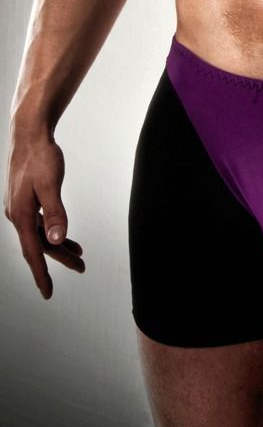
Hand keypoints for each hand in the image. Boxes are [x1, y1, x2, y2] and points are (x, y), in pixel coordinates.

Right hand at [4, 132, 84, 298]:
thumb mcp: (49, 184)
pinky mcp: (25, 198)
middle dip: (59, 259)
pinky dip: (53, 230)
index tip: (48, 293)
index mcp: (21, 215)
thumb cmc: (40, 156)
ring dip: (58, 245)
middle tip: (81, 268)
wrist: (29, 133)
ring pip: (40, 234)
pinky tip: (63, 232)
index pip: (32, 252)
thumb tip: (57, 239)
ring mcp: (20, 206)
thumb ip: (54, 212)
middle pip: (40, 245)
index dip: (41, 274)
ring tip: (78, 254)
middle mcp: (17, 214)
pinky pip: (39, 222)